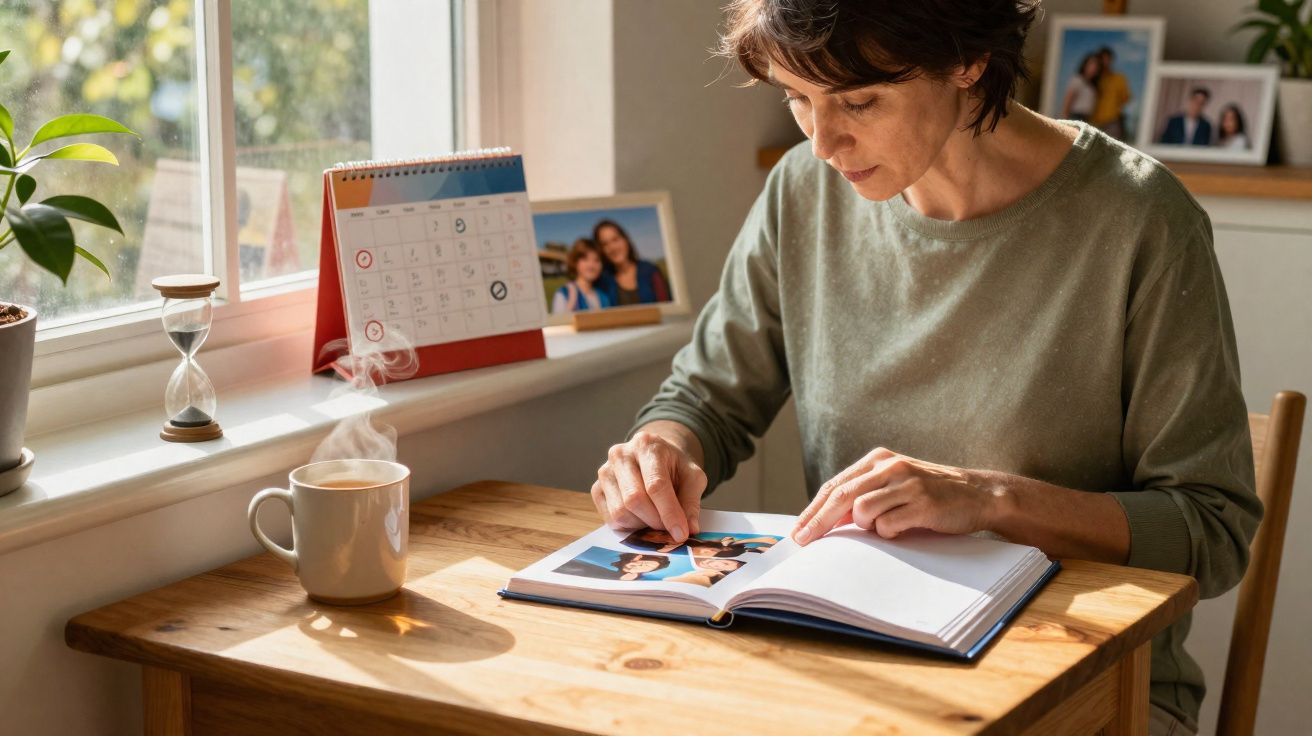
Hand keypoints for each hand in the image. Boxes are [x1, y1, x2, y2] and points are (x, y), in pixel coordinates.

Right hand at [591, 428, 706, 541]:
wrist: (653, 456)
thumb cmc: (673, 466)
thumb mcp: (692, 476)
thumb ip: (691, 501)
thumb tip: (690, 528)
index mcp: (647, 445)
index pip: (656, 484)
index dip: (669, 512)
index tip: (681, 533)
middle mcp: (621, 455)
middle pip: (634, 499)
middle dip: (655, 521)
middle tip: (669, 529)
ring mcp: (605, 471)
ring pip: (620, 512)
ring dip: (642, 525)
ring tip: (656, 520)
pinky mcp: (596, 488)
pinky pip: (610, 518)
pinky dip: (628, 526)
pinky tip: (641, 518)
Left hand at [791, 447, 1003, 545]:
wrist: (977, 494)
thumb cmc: (930, 493)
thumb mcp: (894, 484)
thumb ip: (863, 494)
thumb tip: (825, 519)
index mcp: (878, 459)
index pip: (836, 486)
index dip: (813, 510)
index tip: (798, 531)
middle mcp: (890, 467)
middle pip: (842, 496)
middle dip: (818, 521)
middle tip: (803, 541)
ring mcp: (907, 483)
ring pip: (863, 512)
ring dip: (868, 527)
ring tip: (888, 525)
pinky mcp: (923, 503)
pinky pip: (888, 526)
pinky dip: (889, 533)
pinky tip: (905, 527)